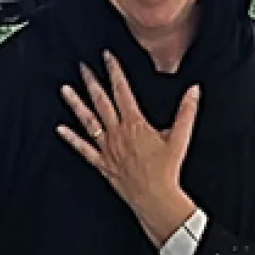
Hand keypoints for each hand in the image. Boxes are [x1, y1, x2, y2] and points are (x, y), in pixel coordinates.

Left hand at [57, 50, 199, 247]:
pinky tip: (60, 129)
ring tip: (65, 89)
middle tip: (82, 66)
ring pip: (88, 121)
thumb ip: (186, 111)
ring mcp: (107, 148)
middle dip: (91, 82)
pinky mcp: (102, 164)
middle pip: (101, 101)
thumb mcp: (180, 138)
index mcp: (135, 124)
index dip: (114, 71)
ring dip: (76, 104)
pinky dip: (71, 139)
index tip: (107, 56)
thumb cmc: (167, 170)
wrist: (154, 197)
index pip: (122, 90)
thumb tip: (194, 90)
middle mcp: (117, 133)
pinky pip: (83, 149)